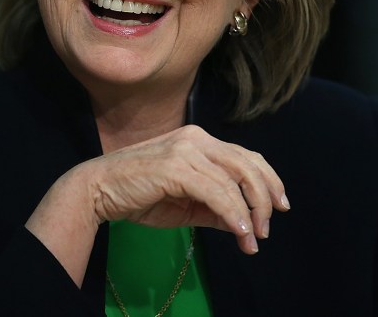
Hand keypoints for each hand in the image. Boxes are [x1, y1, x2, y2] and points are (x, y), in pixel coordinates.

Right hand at [26, 124, 288, 284]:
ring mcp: (186, 149)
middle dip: (265, 197)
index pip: (244, 155)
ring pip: (235, 179)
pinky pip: (217, 192)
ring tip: (253, 238)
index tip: (280, 206)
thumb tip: (243, 224)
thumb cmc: (137, 195)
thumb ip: (213, 208)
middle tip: (268, 227)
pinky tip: (239, 232)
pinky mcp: (176, 167)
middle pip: (247, 163)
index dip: (268, 179)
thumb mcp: (183, 204)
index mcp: (198, 140)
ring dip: (250, 212)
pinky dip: (233, 214)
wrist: (97, 189)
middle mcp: (196, 138)